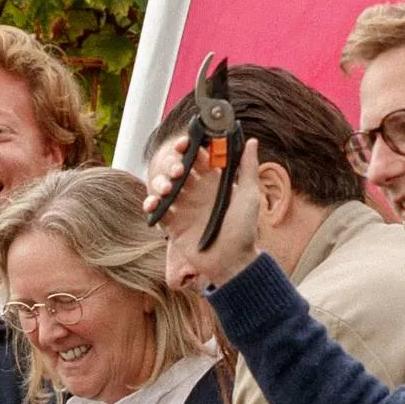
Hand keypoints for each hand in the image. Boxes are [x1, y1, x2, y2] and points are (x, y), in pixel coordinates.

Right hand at [155, 141, 267, 292]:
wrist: (232, 262)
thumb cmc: (244, 229)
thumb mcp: (249, 195)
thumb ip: (248, 167)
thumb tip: (252, 141)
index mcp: (213, 182)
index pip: (198, 158)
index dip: (190, 147)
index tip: (186, 142)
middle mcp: (196, 192)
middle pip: (177, 169)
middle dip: (173, 164)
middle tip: (178, 169)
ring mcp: (183, 208)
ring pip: (164, 187)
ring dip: (161, 182)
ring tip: (168, 188)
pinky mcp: (173, 225)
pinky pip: (158, 211)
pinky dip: (152, 205)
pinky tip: (154, 204)